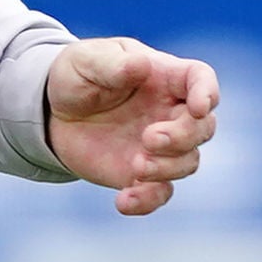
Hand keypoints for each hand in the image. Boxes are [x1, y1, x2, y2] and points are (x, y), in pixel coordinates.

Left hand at [46, 38, 218, 215]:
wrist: (54, 112)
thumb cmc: (77, 75)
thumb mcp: (86, 61)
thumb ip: (113, 64)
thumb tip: (141, 66)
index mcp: (164, 76)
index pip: (201, 79)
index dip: (208, 92)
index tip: (198, 107)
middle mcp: (169, 112)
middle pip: (203, 127)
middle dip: (184, 136)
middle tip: (149, 139)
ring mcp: (160, 146)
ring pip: (188, 162)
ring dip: (168, 168)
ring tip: (136, 167)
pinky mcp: (142, 174)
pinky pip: (159, 193)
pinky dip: (147, 201)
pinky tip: (123, 201)